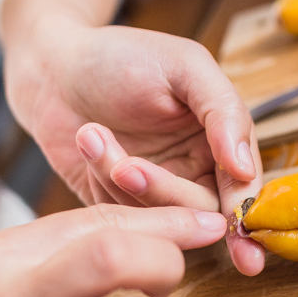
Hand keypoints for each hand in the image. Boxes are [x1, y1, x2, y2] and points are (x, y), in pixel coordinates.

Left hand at [0, 0, 265, 275]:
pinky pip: (122, 216)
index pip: (243, 186)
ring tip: (92, 134)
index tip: (239, 239)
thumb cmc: (121, 57)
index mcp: (221, 139)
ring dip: (123, 181)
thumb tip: (245, 169)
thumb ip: (225, 111)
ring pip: (159, 217)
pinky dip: (101, 179)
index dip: (242, 213)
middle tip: (126, 167)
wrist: (52, 66)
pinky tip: (87, 141)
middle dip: (163, 191)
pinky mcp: (117, 203)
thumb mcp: (185, 67)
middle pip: (201, 211)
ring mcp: (154, 191)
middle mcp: (194, 170)